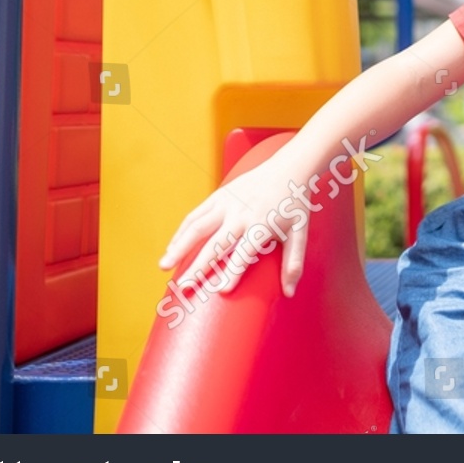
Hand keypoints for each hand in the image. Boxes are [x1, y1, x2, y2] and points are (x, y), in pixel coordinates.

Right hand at [157, 144, 323, 298]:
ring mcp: (227, 203)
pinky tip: (171, 249)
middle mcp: (242, 214)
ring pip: (198, 227)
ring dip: (179, 247)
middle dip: (198, 267)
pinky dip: (181, 232)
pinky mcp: (218, 196)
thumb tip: (289, 293)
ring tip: (163, 267)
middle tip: (183, 288)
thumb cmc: (294, 206)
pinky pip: (195, 215)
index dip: (234, 271)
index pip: (245, 252)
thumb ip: (293, 263)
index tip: (221, 290)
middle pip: (216, 244)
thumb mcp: (300, 233)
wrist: (288, 168)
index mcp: (262, 225)